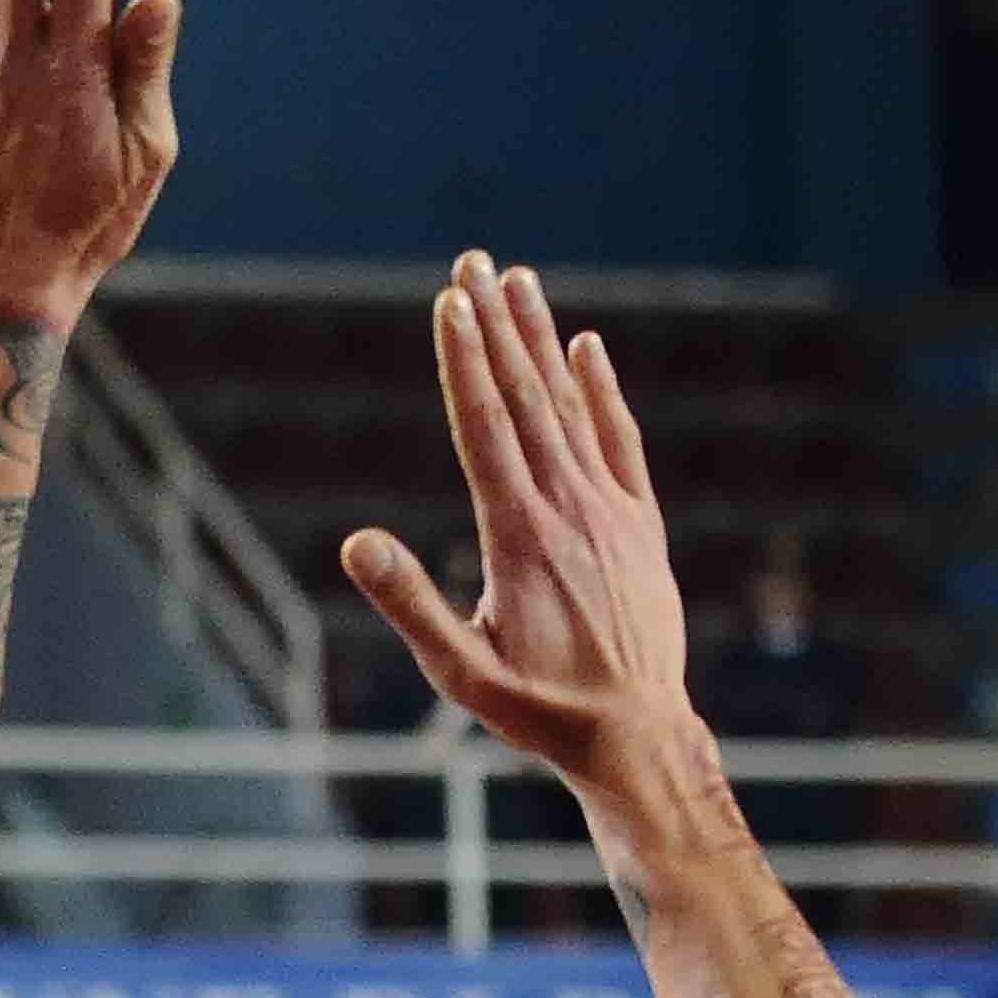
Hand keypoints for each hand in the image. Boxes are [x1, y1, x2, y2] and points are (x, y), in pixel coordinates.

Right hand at [345, 257, 702, 806]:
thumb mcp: (460, 673)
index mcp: (519, 536)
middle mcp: (569, 509)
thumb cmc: (538, 711)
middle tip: (473, 262)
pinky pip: (621, 443)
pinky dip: (603, 392)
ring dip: (540, 341)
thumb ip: (411, 605)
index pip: (484, 428)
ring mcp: (611, 512)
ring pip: (569, 408)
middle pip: (526, 399)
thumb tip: (356, 544)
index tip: (448, 302)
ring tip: (517, 281)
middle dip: (496, 326)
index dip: (463, 362)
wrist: (639, 735)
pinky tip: (588, 349)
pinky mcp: (641, 526)